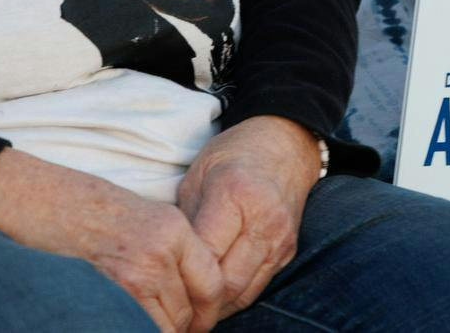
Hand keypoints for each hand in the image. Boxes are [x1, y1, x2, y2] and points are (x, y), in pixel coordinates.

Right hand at [0, 148, 222, 331]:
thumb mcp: (139, 214)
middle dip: (180, 324)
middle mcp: (161, 251)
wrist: (33, 199)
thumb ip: (168, 249)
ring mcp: (136, 274)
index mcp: (174, 228)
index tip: (198, 320)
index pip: (213, 284)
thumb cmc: (81, 206)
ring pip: (166, 325)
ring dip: (155, 328)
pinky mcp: (110, 292)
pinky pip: (137, 326)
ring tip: (136, 317)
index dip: (208, 311)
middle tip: (162, 323)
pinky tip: (119, 317)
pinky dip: (132, 327)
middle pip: (189, 311)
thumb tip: (188, 293)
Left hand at [177, 117, 320, 320]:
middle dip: (198, 298)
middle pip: (226, 283)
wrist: (286, 143)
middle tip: (172, 301)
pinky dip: (233, 296)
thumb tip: (170, 262)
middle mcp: (264, 221)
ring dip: (215, 305)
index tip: (161, 278)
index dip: (180, 273)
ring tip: (190, 304)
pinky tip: (213, 294)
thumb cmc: (233, 154)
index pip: (205, 254)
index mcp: (235, 195)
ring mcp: (280, 239)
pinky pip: (257, 288)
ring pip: (243, 294)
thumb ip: (186, 219)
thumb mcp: (197, 174)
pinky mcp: (288, 251)